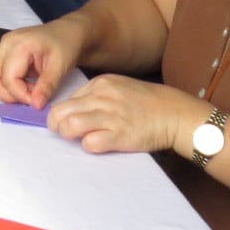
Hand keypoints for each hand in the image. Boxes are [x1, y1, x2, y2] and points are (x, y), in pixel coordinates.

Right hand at [0, 17, 87, 107]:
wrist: (69, 32)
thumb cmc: (67, 44)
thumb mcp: (60, 66)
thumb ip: (47, 86)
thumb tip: (36, 105)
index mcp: (18, 44)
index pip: (8, 78)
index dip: (21, 95)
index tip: (38, 102)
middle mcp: (5, 44)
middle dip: (6, 94)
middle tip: (28, 99)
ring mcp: (3, 47)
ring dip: (6, 90)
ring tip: (28, 91)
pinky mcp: (4, 52)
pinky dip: (8, 85)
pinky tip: (26, 84)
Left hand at [47, 75, 206, 155]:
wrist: (173, 112)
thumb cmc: (145, 103)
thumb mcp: (118, 88)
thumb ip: (96, 96)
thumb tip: (73, 110)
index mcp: (100, 84)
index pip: (67, 99)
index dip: (61, 112)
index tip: (63, 121)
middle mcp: (103, 98)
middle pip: (62, 111)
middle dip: (56, 125)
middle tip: (61, 132)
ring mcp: (111, 116)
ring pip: (71, 125)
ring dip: (67, 135)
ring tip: (74, 138)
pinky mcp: (120, 135)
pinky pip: (91, 143)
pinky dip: (88, 146)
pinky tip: (95, 144)